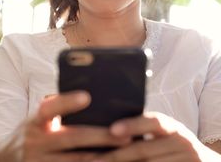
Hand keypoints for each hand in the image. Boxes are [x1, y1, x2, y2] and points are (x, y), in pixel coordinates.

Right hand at [0, 91, 131, 161]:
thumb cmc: (29, 137)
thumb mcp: (34, 122)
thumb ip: (54, 111)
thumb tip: (89, 98)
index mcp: (34, 123)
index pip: (48, 109)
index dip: (66, 102)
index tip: (87, 96)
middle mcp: (34, 143)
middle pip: (71, 139)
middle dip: (100, 137)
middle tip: (126, 135)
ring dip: (103, 158)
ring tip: (127, 153)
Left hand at [93, 112, 220, 161]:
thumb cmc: (171, 146)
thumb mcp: (164, 135)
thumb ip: (141, 130)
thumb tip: (106, 129)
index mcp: (172, 127)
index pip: (153, 121)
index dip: (133, 125)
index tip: (112, 130)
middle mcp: (181, 143)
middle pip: (143, 149)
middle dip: (115, 156)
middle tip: (92, 160)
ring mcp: (187, 161)